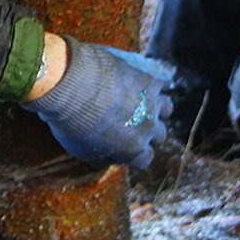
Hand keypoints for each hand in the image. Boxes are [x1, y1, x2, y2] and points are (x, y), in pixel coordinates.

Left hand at [22, 39, 174, 168]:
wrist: (74, 85)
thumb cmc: (72, 121)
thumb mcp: (82, 150)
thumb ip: (102, 156)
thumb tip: (111, 158)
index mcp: (133, 150)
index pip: (146, 158)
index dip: (137, 152)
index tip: (129, 146)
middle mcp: (148, 129)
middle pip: (159, 133)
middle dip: (149, 130)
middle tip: (134, 122)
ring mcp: (152, 104)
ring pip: (166, 108)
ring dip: (157, 107)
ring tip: (145, 102)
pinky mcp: (149, 81)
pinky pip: (162, 83)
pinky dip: (155, 84)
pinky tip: (145, 80)